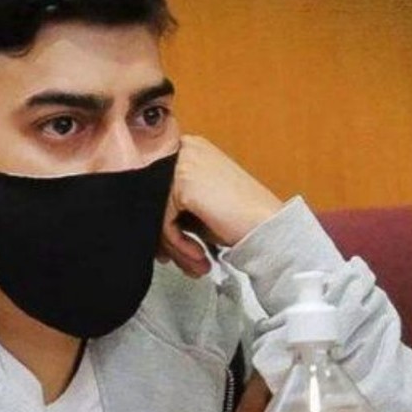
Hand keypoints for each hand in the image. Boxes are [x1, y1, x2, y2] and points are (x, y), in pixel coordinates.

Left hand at [158, 135, 282, 276]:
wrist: (267, 227)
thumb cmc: (239, 219)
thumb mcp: (198, 205)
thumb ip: (171, 205)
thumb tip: (144, 225)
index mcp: (189, 148)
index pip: (156, 188)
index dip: (161, 223)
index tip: (168, 249)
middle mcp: (184, 148)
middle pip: (153, 200)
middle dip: (165, 239)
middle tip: (177, 261)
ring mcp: (182, 163)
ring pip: (156, 214)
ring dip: (174, 247)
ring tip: (193, 263)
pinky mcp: (183, 184)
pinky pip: (164, 222)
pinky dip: (179, 244)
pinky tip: (198, 255)